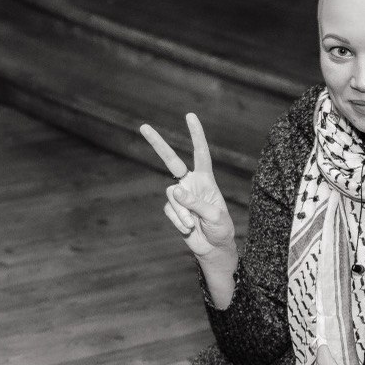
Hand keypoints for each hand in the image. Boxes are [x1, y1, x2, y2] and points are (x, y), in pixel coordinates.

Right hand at [141, 114, 236, 262]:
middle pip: (171, 161)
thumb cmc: (220, 229)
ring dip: (182, 212)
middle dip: (158, 144)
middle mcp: (190, 184)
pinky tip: (189, 229)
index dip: (196, 135)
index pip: (200, 154)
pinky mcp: (172, 210)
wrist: (213, 248)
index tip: (190, 116)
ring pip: (171, 196)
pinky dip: (179, 221)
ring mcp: (180, 197)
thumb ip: (195, 202)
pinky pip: (170, 211)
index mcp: (205, 180)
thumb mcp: (214, 216)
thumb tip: (174, 190)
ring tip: (194, 225)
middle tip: (143, 127)